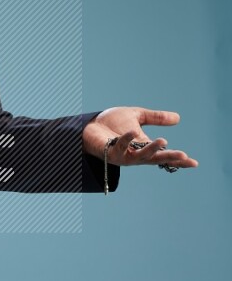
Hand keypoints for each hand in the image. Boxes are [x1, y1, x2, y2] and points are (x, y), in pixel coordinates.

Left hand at [82, 107, 197, 167]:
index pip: (163, 156)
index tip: (194, 163)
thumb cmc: (110, 123)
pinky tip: (133, 131)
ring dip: (152, 149)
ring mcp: (122, 156)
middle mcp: (135, 155)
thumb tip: (178, 118)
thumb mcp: (136, 117)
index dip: (178, 160)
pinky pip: (120, 146)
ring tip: (164, 141)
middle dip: (170, 158)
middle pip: (155, 159)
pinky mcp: (110, 152)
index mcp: (143, 148)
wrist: (87, 126)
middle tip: (184, 157)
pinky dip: (127, 139)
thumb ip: (155, 118)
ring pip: (140, 156)